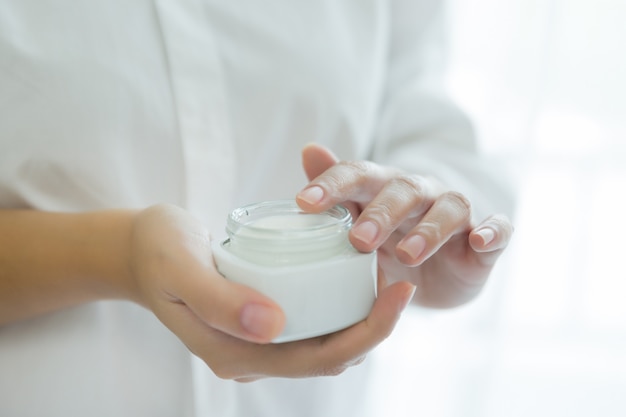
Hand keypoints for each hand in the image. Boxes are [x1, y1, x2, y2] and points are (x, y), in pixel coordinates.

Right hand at [128, 204, 414, 380]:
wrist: (138, 248)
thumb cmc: (157, 251)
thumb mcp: (181, 266)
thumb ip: (220, 299)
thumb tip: (273, 326)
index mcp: (234, 353)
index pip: (317, 359)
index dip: (367, 332)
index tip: (399, 290)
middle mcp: (250, 355)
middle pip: (329, 355)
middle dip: (374, 327)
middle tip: (402, 282)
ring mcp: (255, 341)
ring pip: (324, 343)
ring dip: (361, 319)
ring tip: (386, 279)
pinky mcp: (259, 321)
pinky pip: (311, 324)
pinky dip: (338, 307)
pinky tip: (353, 277)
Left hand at [296, 144, 513, 307]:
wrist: (436, 275)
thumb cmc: (391, 241)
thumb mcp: (360, 219)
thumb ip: (339, 189)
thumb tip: (309, 148)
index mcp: (385, 188)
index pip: (360, 176)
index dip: (333, 184)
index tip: (304, 202)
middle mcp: (422, 194)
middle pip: (404, 191)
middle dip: (382, 213)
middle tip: (358, 240)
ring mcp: (456, 216)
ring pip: (449, 210)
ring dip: (430, 230)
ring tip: (407, 256)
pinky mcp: (482, 244)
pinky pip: (497, 230)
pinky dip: (492, 233)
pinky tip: (480, 241)